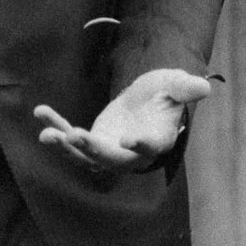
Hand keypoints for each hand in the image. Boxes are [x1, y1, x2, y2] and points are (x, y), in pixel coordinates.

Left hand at [33, 68, 212, 180]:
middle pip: (111, 159)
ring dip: (65, 147)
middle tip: (74, 137)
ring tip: (46, 135)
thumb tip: (204, 86)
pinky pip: (70, 138)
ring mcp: (108, 150)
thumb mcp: (175, 86)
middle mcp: (131, 153)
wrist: (146, 101)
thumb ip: (186, 88)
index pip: (150, 147)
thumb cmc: (165, 94)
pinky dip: (56, 126)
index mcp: (157, 140)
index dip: (140, 145)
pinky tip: (40, 113)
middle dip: (92, 150)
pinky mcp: (91, 142)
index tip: (128, 140)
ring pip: (85, 157)